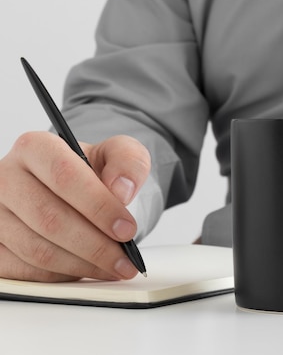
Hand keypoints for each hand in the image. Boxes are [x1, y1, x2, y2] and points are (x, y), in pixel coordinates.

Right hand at [0, 132, 150, 281]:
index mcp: (35, 148)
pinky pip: (26, 271)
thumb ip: (128, 162)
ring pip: (37, 250)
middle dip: (95, 245)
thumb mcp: (118, 155)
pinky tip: (88, 270)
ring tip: (114, 267)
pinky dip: (63, 275)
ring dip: (82, 265)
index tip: (126, 229)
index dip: (99, 207)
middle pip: (50, 218)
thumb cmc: (92, 172)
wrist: (75, 190)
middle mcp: (6, 178)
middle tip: (125, 258)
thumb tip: (122, 190)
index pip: (64, 176)